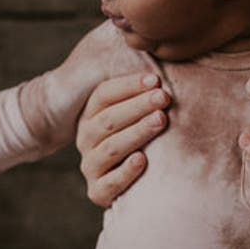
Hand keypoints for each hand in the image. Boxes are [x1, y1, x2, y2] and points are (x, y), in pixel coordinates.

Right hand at [76, 71, 169, 205]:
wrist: (132, 186)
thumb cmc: (139, 140)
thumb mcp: (133, 115)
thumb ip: (141, 92)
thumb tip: (151, 56)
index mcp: (90, 116)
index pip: (104, 95)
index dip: (128, 86)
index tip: (155, 80)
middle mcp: (86, 139)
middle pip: (109, 119)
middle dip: (137, 106)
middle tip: (163, 97)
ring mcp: (90, 166)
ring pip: (111, 147)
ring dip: (137, 132)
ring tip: (160, 120)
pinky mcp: (98, 192)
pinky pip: (110, 183)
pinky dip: (126, 172)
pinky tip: (142, 160)